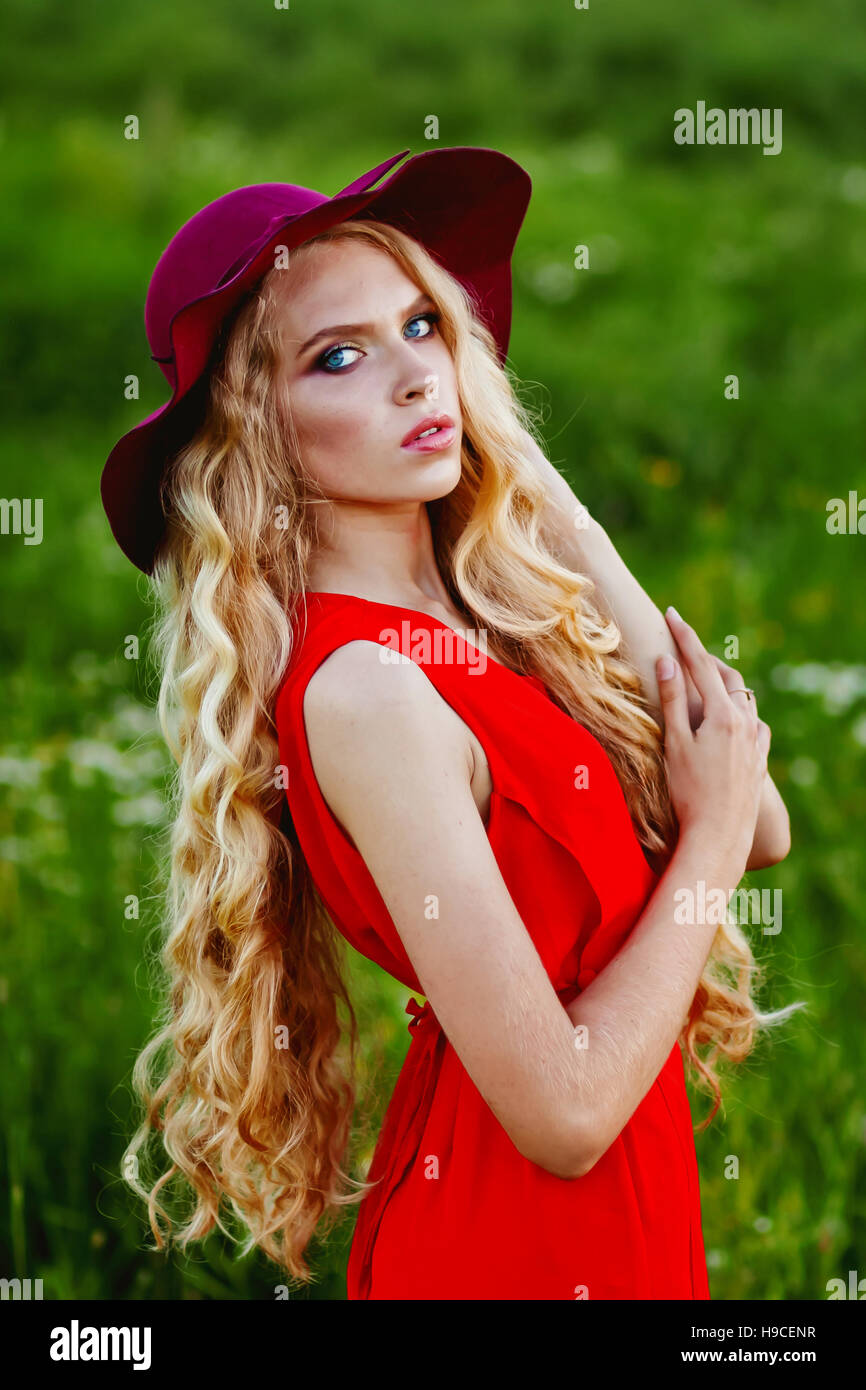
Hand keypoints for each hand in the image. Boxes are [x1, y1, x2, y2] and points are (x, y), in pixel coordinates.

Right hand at [656, 608, 770, 870]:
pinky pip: (755, 723)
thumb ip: (673, 701)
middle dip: (704, 657)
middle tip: (683, 646)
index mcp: (722, 714)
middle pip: (726, 676)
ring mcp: (755, 741)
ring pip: (744, 698)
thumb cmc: (689, 792)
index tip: (671, 614)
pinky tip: (735, 718)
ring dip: (724, 683)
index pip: (700, 664)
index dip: (684, 637)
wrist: (719, 835)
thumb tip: (667, 662)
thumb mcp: (674, 744)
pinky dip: (741, 711)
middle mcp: (745, 721)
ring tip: (706, 678)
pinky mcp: (759, 759)